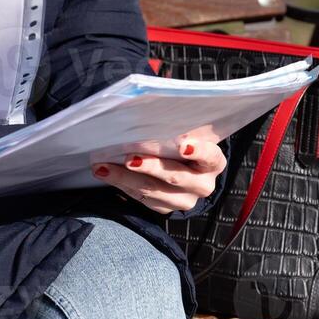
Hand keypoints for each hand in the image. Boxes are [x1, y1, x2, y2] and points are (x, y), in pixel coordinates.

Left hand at [91, 129, 226, 214]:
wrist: (183, 164)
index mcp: (213, 162)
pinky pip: (141, 198)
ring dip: (126, 177)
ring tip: (104, 165)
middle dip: (151, 166)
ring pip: (153, 190)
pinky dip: (121, 183)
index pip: (209, 156)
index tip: (181, 144)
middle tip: (129, 157)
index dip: (197, 150)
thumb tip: (152, 110)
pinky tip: (105, 172)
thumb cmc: (182, 140)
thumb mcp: (187, 131)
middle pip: (176, 177)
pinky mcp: (165, 209)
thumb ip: (176, 126)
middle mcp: (203, 184)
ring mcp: (184, 200)